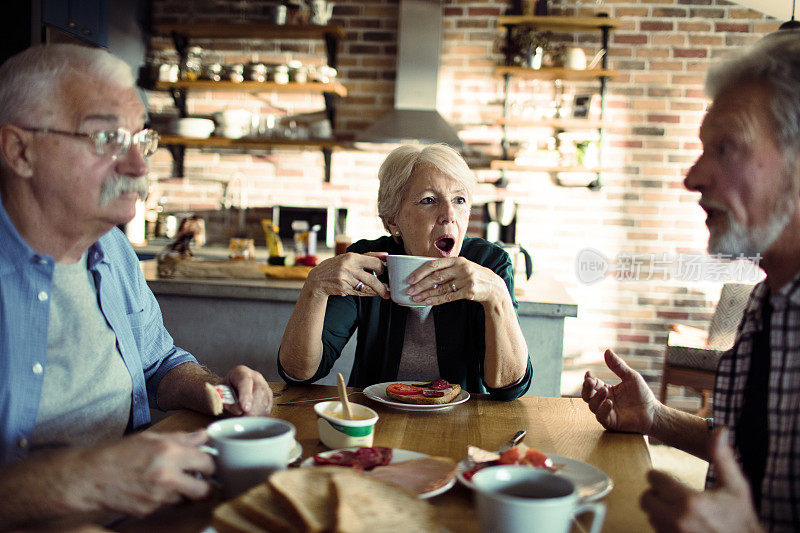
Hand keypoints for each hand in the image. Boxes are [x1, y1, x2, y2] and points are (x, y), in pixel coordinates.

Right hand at [77, 431, 213, 516]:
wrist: (89, 477)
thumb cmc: (117, 454)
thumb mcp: (150, 437)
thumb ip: (181, 438)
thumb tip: (203, 435)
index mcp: (169, 452)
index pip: (207, 462)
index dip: (209, 463)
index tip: (207, 463)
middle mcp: (166, 476)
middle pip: (205, 490)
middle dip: (206, 485)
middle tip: (201, 478)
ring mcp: (158, 497)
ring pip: (186, 499)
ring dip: (185, 492)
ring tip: (172, 480)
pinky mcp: (149, 510)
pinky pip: (167, 505)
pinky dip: (166, 498)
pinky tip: (154, 488)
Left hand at [221, 365, 272, 415]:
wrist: (232, 389)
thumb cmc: (225, 391)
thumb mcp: (220, 393)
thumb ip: (227, 400)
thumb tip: (238, 409)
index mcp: (241, 372)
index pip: (245, 381)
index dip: (246, 395)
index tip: (245, 408)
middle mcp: (255, 377)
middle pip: (258, 391)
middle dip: (252, 409)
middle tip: (245, 420)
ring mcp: (264, 385)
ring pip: (265, 400)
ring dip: (256, 413)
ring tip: (246, 420)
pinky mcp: (269, 395)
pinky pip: (268, 406)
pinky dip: (260, 415)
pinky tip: (252, 418)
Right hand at [305, 252, 388, 298]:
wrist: (317, 279)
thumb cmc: (335, 266)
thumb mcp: (349, 257)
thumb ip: (368, 256)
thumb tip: (385, 255)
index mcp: (352, 257)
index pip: (374, 262)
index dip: (382, 268)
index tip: (384, 272)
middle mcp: (349, 268)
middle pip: (373, 279)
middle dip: (382, 286)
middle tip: (387, 289)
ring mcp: (346, 280)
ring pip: (367, 288)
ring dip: (377, 292)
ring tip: (383, 293)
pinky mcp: (344, 289)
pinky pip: (361, 293)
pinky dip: (368, 294)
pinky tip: (372, 293)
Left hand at [406, 257, 507, 306]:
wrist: (494, 287)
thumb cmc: (474, 276)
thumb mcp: (462, 267)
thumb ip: (447, 268)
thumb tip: (425, 275)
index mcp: (457, 260)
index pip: (434, 264)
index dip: (421, 272)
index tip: (410, 279)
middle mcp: (462, 268)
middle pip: (436, 277)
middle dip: (420, 285)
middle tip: (410, 291)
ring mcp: (466, 280)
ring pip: (441, 288)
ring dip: (426, 294)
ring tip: (416, 298)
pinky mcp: (469, 291)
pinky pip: (449, 297)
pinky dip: (437, 300)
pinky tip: (428, 302)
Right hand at [581, 349, 657, 433]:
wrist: (653, 412)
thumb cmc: (642, 395)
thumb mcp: (630, 377)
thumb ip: (618, 366)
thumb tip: (607, 351)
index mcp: (606, 390)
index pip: (592, 384)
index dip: (588, 379)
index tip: (589, 373)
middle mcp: (604, 401)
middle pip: (587, 396)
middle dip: (586, 388)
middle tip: (589, 381)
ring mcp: (606, 412)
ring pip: (592, 406)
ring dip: (596, 398)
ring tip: (605, 390)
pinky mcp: (611, 422)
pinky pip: (601, 417)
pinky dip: (603, 409)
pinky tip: (609, 403)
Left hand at [640, 428, 761, 532]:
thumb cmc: (740, 517)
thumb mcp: (736, 486)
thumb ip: (723, 458)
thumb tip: (720, 430)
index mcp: (690, 501)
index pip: (653, 478)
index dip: (661, 476)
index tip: (669, 479)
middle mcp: (677, 519)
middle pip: (645, 499)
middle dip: (655, 493)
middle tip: (670, 493)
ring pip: (650, 516)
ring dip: (659, 510)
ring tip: (678, 508)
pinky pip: (656, 530)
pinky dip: (663, 524)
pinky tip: (681, 522)